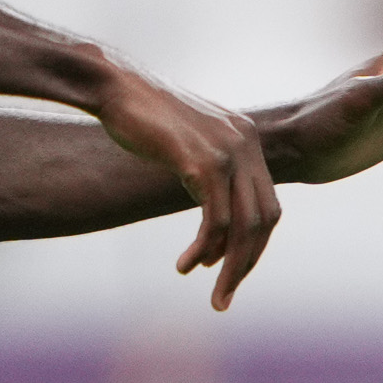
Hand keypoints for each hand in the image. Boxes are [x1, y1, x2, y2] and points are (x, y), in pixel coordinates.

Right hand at [78, 54, 281, 308]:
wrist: (113, 85)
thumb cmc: (141, 117)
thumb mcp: (188, 144)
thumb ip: (209, 173)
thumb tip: (219, 223)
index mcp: (248, 139)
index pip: (268, 205)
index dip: (253, 244)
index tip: (229, 269)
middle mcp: (246, 144)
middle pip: (265, 220)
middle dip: (246, 264)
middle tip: (224, 297)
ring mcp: (227, 151)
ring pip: (244, 226)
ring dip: (228, 268)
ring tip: (213, 295)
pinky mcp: (202, 161)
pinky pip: (216, 220)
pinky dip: (204, 250)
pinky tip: (186, 265)